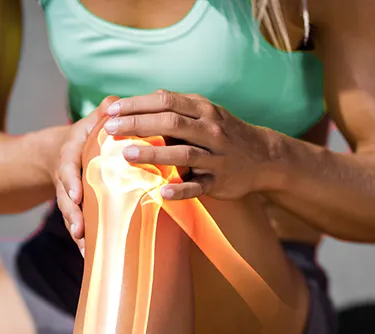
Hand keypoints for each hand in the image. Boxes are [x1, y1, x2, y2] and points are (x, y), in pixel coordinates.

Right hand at [53, 96, 120, 255]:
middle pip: (66, 200)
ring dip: (76, 233)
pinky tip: (91, 258)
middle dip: (71, 216)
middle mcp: (66, 179)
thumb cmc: (84, 135)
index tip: (75, 194)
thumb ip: (104, 112)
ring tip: (85, 250)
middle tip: (79, 231)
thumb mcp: (90, 121)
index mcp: (70, 156)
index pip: (67, 168)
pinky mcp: (77, 209)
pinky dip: (84, 243)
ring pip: (70, 217)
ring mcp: (69, 196)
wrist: (59, 153)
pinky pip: (79, 226)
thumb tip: (115, 103)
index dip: (70, 182)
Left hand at [102, 90, 275, 201]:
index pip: (165, 101)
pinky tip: (162, 192)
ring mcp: (216, 157)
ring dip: (154, 154)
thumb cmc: (224, 133)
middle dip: (138, 125)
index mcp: (202, 110)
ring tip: (127, 155)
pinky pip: (198, 186)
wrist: (264, 157)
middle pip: (171, 124)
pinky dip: (181, 189)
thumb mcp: (205, 112)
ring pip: (183, 153)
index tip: (111, 111)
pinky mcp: (219, 181)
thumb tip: (144, 98)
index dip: (137, 105)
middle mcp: (210, 130)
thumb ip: (176, 106)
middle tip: (110, 130)